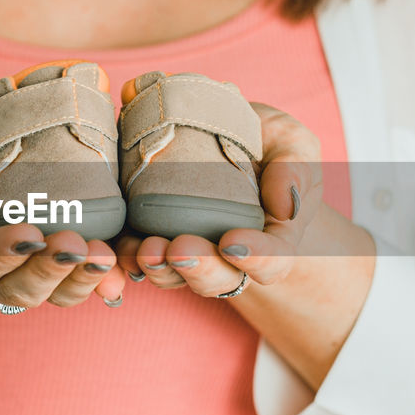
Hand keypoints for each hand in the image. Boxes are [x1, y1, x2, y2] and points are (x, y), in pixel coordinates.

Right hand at [0, 112, 125, 309]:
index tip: (29, 235)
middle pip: (11, 290)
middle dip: (46, 270)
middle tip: (74, 244)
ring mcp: (14, 275)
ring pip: (46, 295)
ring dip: (77, 280)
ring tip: (104, 256)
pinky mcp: (44, 266)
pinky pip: (70, 284)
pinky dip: (97, 280)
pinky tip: (120, 268)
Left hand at [115, 102, 322, 295]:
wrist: (226, 135)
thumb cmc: (270, 143)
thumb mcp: (293, 144)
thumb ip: (295, 169)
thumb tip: (284, 208)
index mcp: (275, 239)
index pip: (274, 262)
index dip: (256, 260)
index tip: (233, 242)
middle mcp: (232, 256)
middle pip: (220, 279)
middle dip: (199, 269)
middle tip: (181, 249)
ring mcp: (193, 252)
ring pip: (176, 277)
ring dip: (159, 269)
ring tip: (145, 249)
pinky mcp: (158, 239)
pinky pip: (141, 261)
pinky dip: (129, 259)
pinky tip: (120, 246)